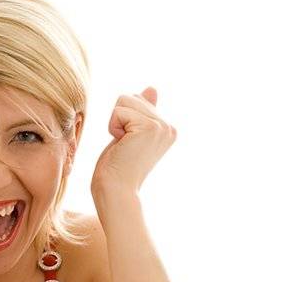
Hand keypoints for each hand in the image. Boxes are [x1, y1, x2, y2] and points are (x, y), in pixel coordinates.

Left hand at [90, 87, 176, 206]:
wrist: (116, 193)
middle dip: (119, 121)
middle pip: (131, 97)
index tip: (128, 146)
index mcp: (167, 129)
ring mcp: (161, 126)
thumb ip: (143, 113)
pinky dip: (113, 128)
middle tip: (124, 147)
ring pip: (124, 100)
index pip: (137, 100)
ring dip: (115, 124)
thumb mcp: (130, 136)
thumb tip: (152, 88)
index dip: (123, 121)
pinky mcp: (148, 127)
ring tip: (123, 146)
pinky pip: (118, 111)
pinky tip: (121, 146)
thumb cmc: (118, 170)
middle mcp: (168, 127)